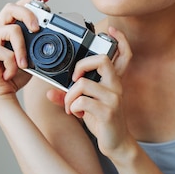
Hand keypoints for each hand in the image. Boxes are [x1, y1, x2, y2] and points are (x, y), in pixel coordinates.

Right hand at [0, 0, 48, 104]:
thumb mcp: (33, 56)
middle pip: (10, 8)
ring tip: (25, 64)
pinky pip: (5, 51)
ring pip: (12, 30)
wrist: (4, 92)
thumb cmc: (17, 73)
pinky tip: (10, 73)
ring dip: (23, 49)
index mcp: (8, 27)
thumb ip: (37, 43)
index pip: (18, 7)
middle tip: (37, 28)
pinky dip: (12, 64)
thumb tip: (52, 33)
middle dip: (27, 14)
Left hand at [48, 27, 133, 156]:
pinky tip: (76, 113)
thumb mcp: (87, 105)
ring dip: (70, 95)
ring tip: (71, 105)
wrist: (117, 144)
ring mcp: (114, 99)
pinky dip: (73, 106)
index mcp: (114, 81)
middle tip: (74, 78)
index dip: (121, 40)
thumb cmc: (103, 121)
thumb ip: (70, 95)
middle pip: (102, 61)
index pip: (125, 55)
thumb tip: (49, 91)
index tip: (113, 29)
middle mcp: (117, 87)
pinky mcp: (108, 112)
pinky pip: (82, 101)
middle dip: (82, 65)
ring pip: (84, 84)